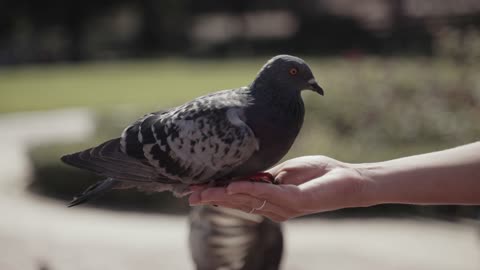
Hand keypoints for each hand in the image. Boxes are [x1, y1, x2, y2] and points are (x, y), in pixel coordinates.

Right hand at [188, 156, 371, 221]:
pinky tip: (233, 185)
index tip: (193, 190)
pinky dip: (250, 189)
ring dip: (223, 194)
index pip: (236, 196)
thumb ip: (264, 176)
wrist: (347, 179)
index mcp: (268, 198)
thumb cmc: (317, 173)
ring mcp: (283, 206)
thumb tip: (242, 177)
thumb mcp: (284, 171)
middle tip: (188, 194)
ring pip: (247, 199)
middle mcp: (272, 207)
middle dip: (212, 197)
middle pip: (236, 201)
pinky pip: (269, 194)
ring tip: (202, 192)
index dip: (215, 193)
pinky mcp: (296, 201)